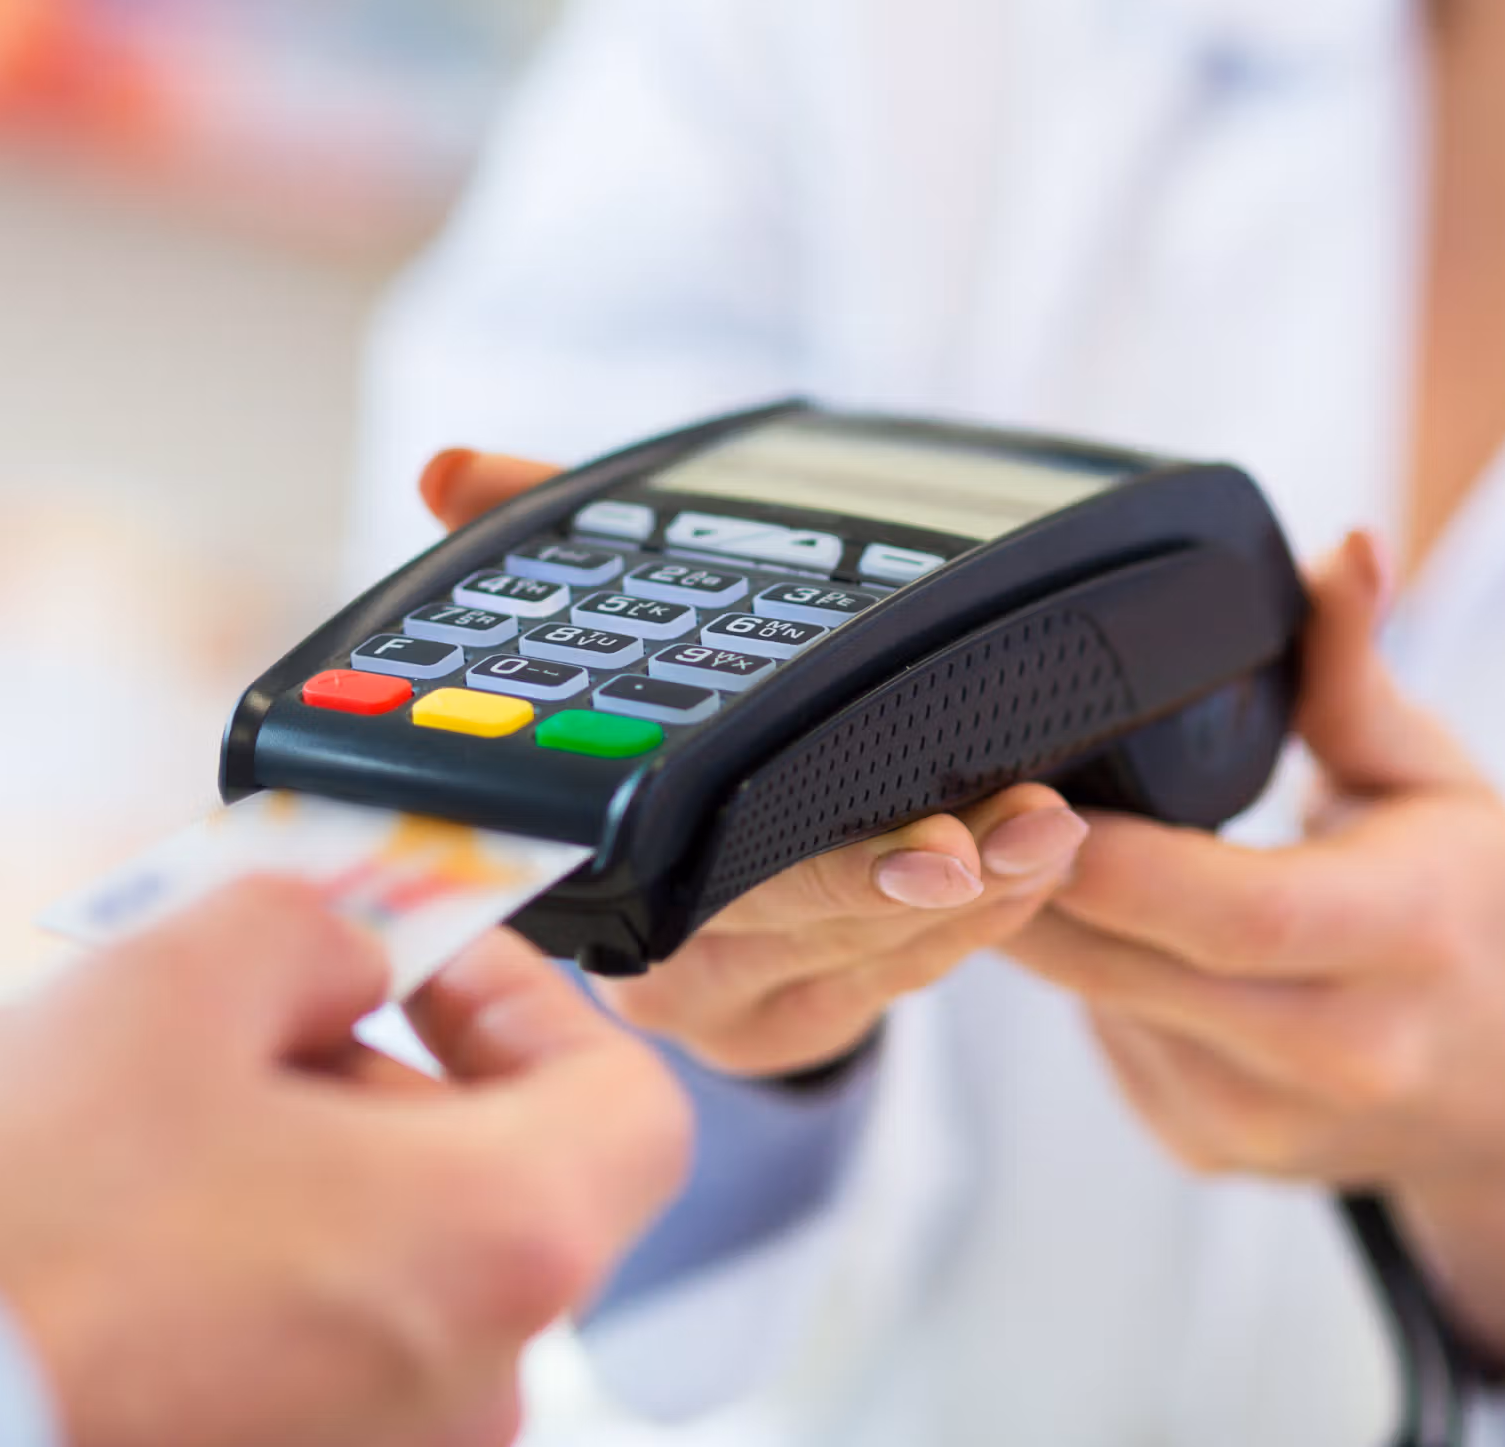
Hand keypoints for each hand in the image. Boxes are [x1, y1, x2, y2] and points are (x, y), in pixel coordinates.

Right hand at [0, 877, 691, 1446]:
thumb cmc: (7, 1234)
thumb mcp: (169, 982)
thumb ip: (306, 929)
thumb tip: (343, 948)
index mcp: (502, 1242)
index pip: (629, 1104)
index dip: (537, 1006)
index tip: (432, 963)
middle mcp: (472, 1381)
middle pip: (499, 1190)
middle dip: (383, 1082)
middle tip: (250, 1021)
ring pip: (395, 1281)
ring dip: (306, 1183)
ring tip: (154, 1125)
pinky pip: (318, 1367)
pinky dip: (257, 1286)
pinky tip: (127, 1239)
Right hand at [421, 449, 1090, 1075]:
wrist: (671, 830)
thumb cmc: (656, 703)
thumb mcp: (611, 598)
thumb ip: (538, 524)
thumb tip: (448, 468)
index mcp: (594, 858)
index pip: (717, 872)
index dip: (836, 864)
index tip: (940, 845)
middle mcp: (642, 956)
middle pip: (815, 927)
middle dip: (941, 876)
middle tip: (1033, 825)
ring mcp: (714, 1010)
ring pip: (871, 960)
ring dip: (985, 896)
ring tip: (1056, 827)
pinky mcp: (780, 1037)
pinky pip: (893, 990)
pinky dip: (973, 933)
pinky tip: (1028, 872)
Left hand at [999, 531, 1504, 1370]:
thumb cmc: (1480, 907)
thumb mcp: (1439, 777)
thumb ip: (1358, 671)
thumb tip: (1343, 549)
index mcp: (1412, 935)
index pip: (1236, 908)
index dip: (1114, 855)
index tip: (1028, 785)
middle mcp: (1344, 1047)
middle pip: (1131, 963)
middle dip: (1027, 877)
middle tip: (961, 791)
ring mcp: (1271, 1118)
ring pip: (1097, 1006)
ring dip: (1035, 923)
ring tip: (994, 834)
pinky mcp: (1214, 1150)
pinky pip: (1106, 1046)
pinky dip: (1081, 977)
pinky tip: (1078, 915)